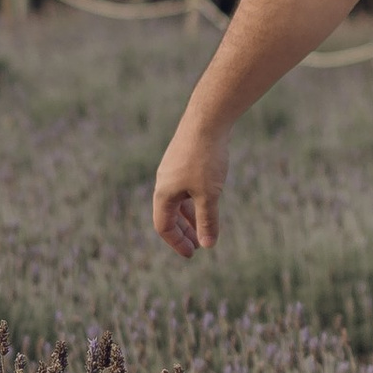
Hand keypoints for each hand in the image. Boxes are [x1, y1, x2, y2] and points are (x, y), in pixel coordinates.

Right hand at [153, 122, 227, 257]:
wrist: (208, 119)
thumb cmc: (206, 158)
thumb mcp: (209, 194)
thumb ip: (208, 220)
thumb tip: (207, 245)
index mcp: (163, 193)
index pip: (163, 226)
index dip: (177, 242)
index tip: (192, 254)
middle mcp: (164, 182)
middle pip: (169, 214)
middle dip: (183, 232)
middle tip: (198, 246)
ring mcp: (173, 169)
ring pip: (178, 200)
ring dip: (190, 216)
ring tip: (204, 228)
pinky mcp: (184, 159)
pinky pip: (185, 187)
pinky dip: (194, 200)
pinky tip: (208, 200)